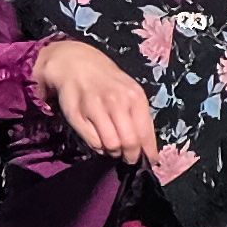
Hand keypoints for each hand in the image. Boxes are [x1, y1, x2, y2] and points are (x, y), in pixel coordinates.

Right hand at [32, 37, 159, 163]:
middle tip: (129, 158)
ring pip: (111, 145)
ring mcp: (95, 108)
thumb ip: (139, 118)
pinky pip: (93, 142)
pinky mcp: (77, 115)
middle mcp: (116, 102)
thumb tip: (146, 149)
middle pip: (129, 143)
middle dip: (130, 156)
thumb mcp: (129, 93)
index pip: (145, 133)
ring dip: (113, 152)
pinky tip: (99, 139)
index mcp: (134, 97)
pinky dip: (98, 147)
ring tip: (113, 148)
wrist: (77, 65)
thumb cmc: (108, 83)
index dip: (148, 152)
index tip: (149, 161)